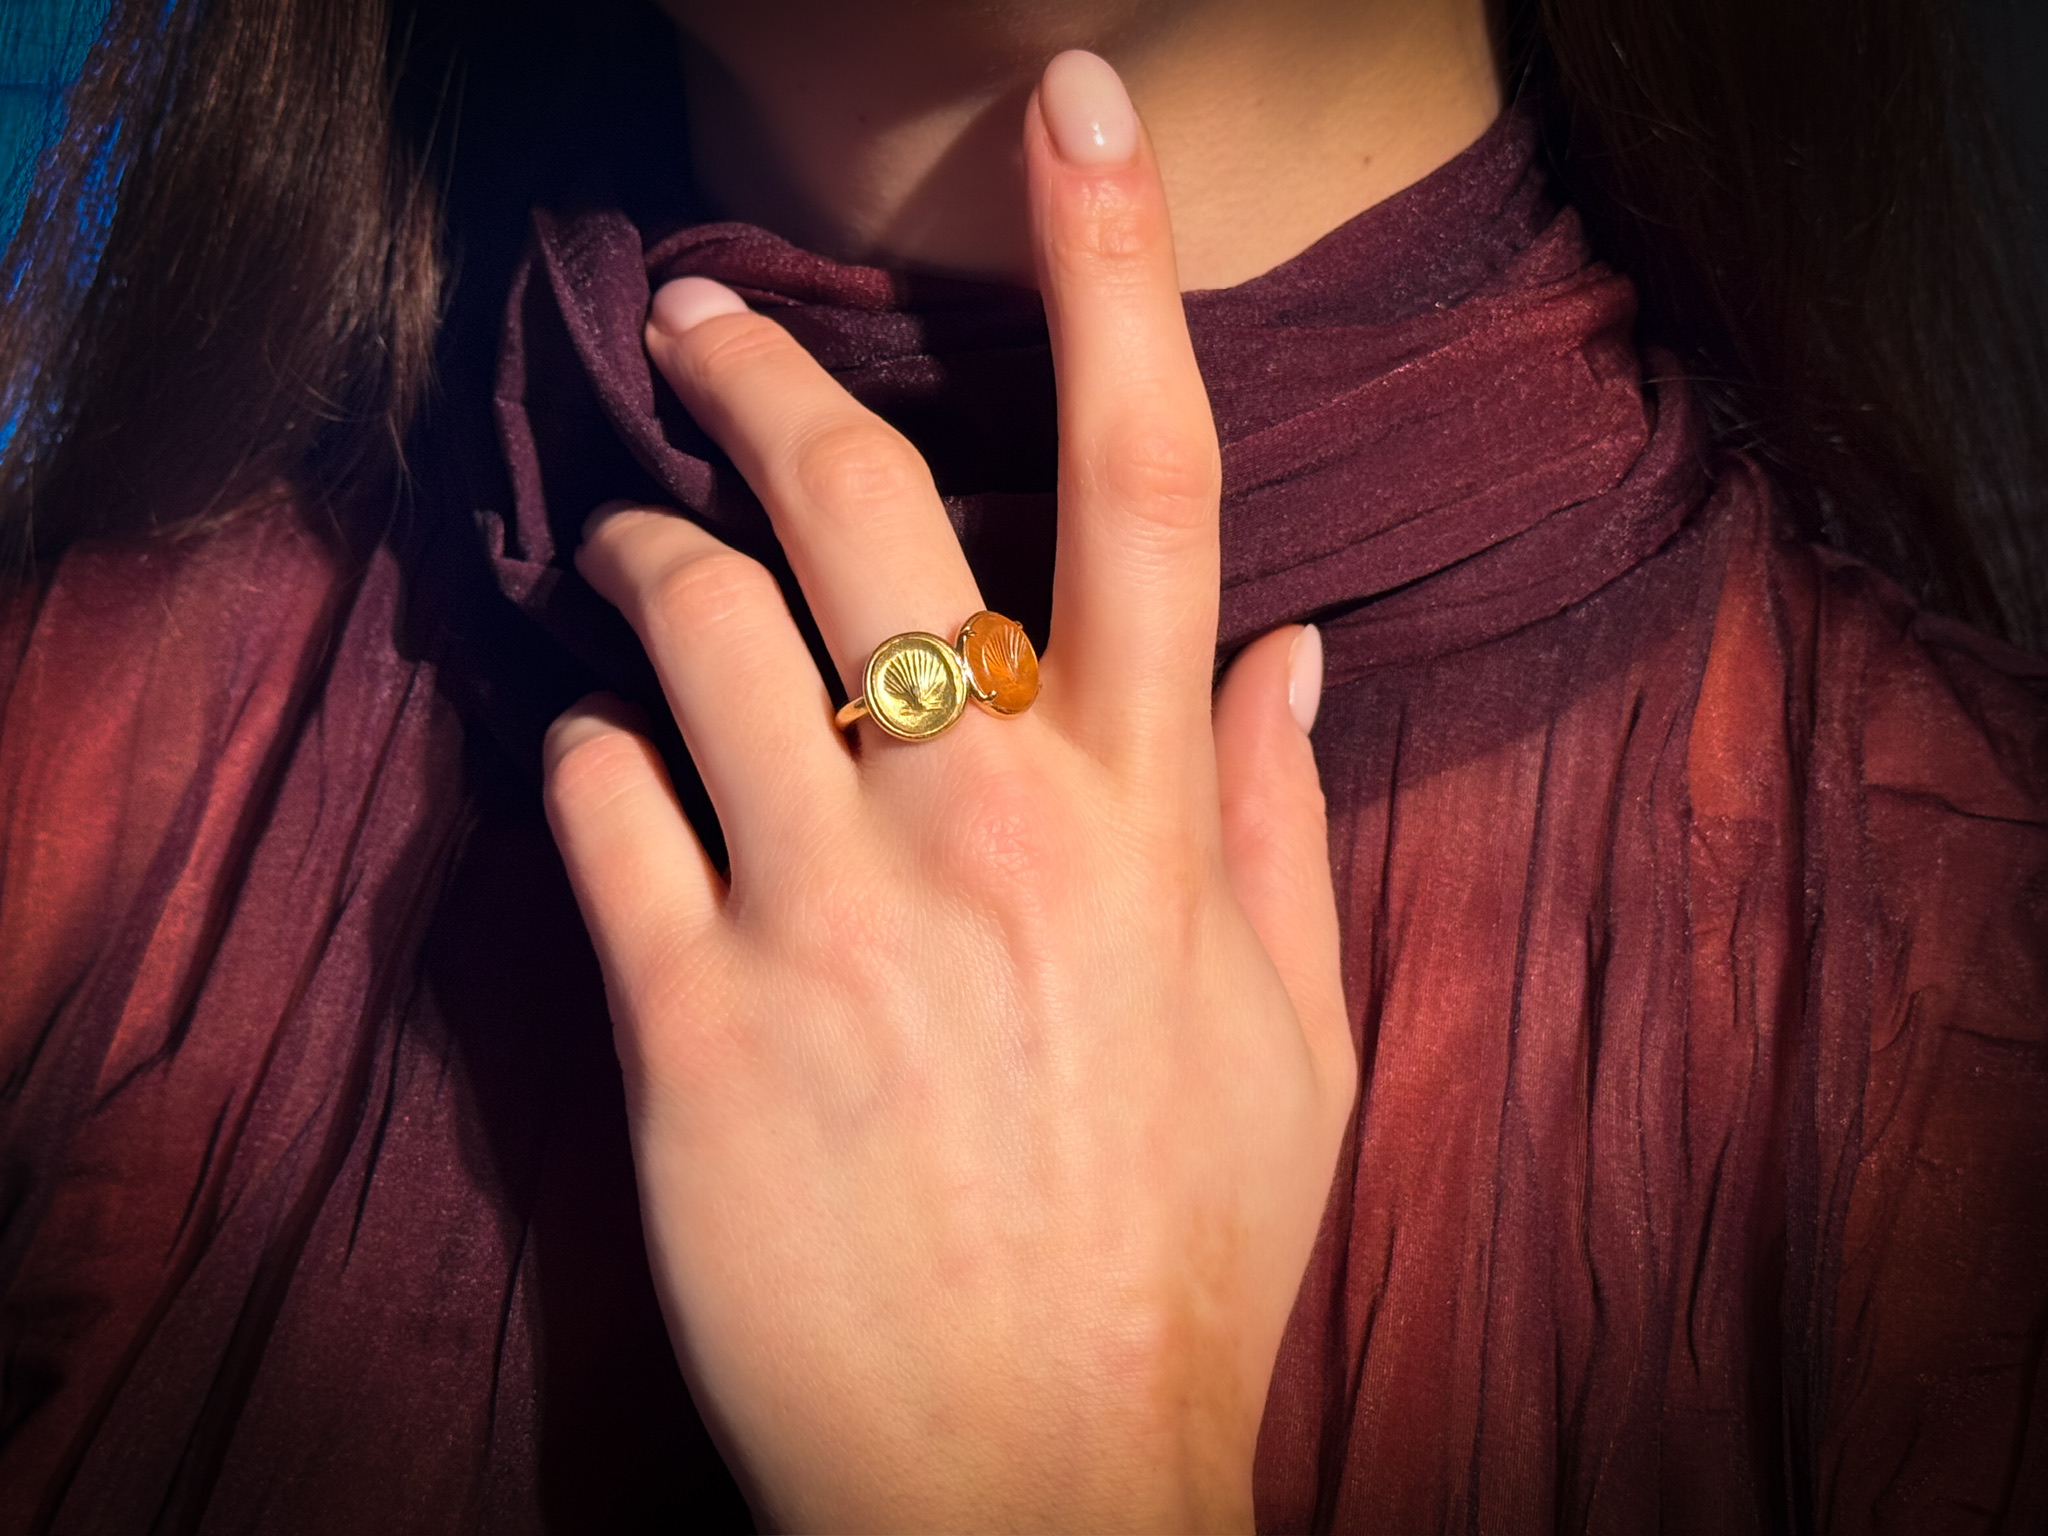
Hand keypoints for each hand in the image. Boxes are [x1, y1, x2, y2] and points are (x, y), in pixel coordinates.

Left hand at [542, 50, 1355, 1533]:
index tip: (1078, 118)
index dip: (1115, 271)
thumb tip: (1278, 655)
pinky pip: (596, 810)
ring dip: (644, 559)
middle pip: (863, 508)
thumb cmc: (1180, 1264)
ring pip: (694, 632)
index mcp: (1148, 822)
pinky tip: (601, 765)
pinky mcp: (688, 1027)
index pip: (1151, 482)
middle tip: (703, 325)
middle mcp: (989, 832)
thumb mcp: (1298, 1053)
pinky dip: (584, 755)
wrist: (1030, 1492)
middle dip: (766, 378)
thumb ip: (1279, 832)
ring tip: (624, 555)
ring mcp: (827, 922)